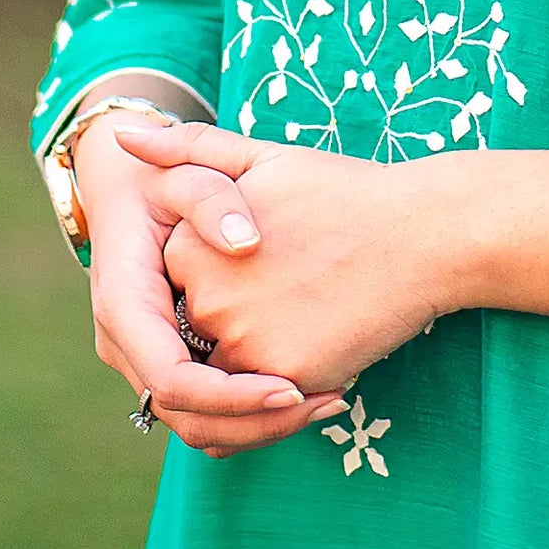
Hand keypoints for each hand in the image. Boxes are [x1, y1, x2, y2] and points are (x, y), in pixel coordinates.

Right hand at [71, 118, 344, 457]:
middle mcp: (127, 346)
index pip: (172, 380)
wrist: (127, 186)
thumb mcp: (183, 170)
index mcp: (124, 305)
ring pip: (200, 426)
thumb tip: (245, 244)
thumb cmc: (159, 175)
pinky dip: (254, 415)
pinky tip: (309, 390)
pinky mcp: (170, 361)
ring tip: (331, 400)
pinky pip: (208, 410)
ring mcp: (146, 360)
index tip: (291, 388)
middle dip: (259, 422)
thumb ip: (211, 198)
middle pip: (190, 418)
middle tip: (330, 402)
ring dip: (263, 427)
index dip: (231, 396)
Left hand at [118, 122, 466, 398]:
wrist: (425, 232)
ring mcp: (241, 343)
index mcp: (188, 248)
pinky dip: (284, 400)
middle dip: (239, 336)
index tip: (272, 271)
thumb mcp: (265, 160)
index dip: (228, 290)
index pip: (180, 293)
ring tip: (308, 340)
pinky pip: (261, 411)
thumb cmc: (348, 194)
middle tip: (298, 301)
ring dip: (252, 380)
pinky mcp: (281, 380)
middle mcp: (203, 299)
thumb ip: (189, 151)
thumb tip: (122, 137)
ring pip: (223, 385)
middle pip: (201, 340)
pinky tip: (326, 361)